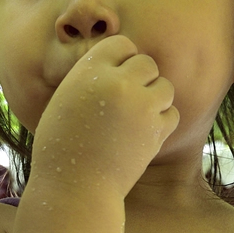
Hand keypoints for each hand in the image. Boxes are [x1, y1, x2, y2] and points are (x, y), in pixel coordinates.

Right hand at [30, 35, 178, 196]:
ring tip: (134, 117)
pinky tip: (142, 133)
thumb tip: (114, 67)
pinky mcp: (156, 130)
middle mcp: (118, 83)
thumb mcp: (63, 101)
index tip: (112, 78)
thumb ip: (89, 79)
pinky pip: (172, 112)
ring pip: (165, 86)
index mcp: (89, 71)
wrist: (74, 188)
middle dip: (140, 78)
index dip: (119, 59)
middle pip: (147, 63)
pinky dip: (161, 121)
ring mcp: (141, 106)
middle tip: (126, 100)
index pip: (120, 44)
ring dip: (154, 98)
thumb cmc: (61, 147)